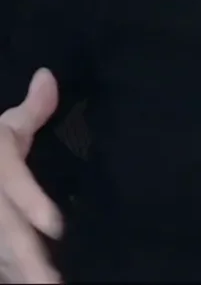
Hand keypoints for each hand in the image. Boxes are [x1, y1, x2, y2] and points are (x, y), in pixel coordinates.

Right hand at [0, 69, 63, 283]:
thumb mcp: (2, 129)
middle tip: (53, 282)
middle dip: (26, 259)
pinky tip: (28, 284)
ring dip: (19, 272)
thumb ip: (31, 111)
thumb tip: (49, 76)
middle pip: (4, 229)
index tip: (55, 225)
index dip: (31, 203)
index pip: (12, 181)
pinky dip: (8, 274)